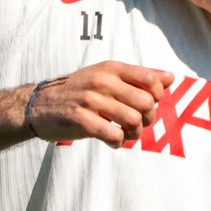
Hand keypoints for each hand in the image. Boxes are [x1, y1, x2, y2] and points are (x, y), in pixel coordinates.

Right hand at [27, 61, 173, 145]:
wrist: (39, 104)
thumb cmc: (80, 91)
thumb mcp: (107, 76)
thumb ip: (138, 77)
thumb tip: (170, 78)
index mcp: (111, 68)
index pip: (151, 79)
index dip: (157, 97)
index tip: (147, 105)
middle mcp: (102, 81)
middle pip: (146, 102)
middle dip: (148, 118)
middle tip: (138, 123)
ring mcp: (90, 100)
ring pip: (133, 120)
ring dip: (135, 134)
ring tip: (126, 135)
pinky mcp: (80, 120)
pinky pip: (113, 135)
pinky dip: (118, 142)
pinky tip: (112, 141)